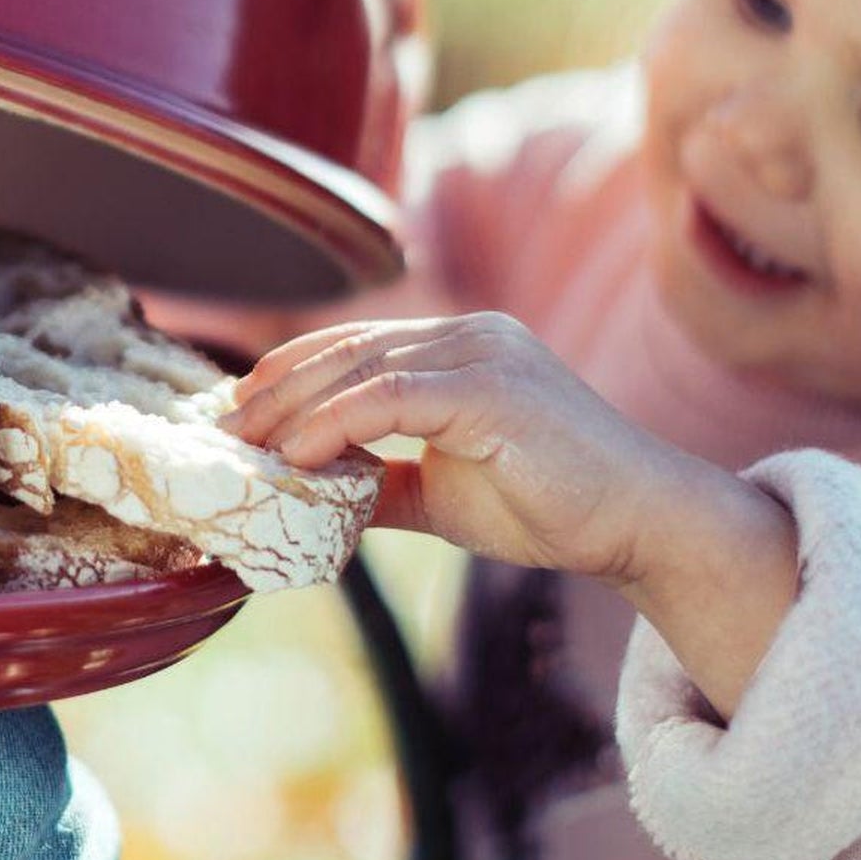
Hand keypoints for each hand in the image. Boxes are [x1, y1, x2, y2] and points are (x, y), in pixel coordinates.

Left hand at [223, 311, 748, 587]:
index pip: (355, 344)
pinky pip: (392, 398)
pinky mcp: (493, 388)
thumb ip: (383, 481)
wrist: (638, 524)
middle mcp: (470, 334)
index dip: (289, 371)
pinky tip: (297, 454)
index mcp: (460, 347)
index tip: (236, 410)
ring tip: (244, 446)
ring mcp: (484, 353)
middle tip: (222, 428)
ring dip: (292, 408)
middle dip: (275, 389)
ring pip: (362, 368)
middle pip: (347, 350)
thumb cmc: (551, 505)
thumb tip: (314, 494)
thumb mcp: (443, 490)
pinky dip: (336, 423)